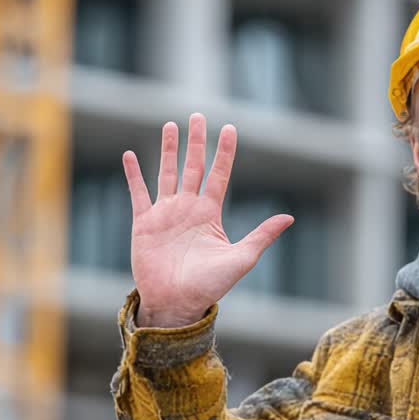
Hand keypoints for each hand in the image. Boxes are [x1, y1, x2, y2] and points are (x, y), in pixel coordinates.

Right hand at [124, 114, 293, 327]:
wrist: (177, 303)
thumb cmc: (210, 286)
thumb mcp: (241, 258)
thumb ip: (262, 235)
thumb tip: (289, 217)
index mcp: (210, 214)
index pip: (219, 175)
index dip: (224, 152)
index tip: (229, 129)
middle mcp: (188, 208)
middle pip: (193, 166)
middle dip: (196, 142)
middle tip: (197, 116)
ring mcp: (165, 214)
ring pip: (167, 173)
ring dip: (168, 150)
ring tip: (171, 126)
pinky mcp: (144, 223)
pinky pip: (138, 193)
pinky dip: (133, 174)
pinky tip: (129, 154)